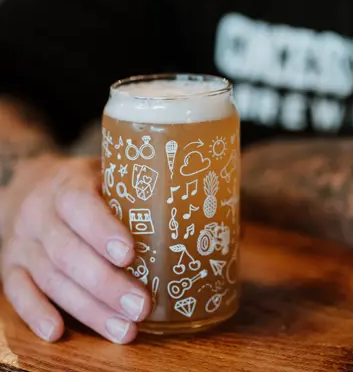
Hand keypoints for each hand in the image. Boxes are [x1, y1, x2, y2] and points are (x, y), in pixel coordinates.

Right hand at [0, 155, 150, 343]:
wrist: (27, 185)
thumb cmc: (81, 184)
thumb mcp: (102, 172)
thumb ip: (129, 187)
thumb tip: (182, 203)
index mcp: (65, 185)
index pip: (79, 205)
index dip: (102, 230)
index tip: (130, 255)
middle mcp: (38, 214)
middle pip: (68, 253)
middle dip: (106, 284)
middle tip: (142, 307)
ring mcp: (21, 242)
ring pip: (51, 279)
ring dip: (87, 308)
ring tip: (125, 329)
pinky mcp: (10, 265)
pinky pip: (17, 292)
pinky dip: (36, 313)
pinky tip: (58, 332)